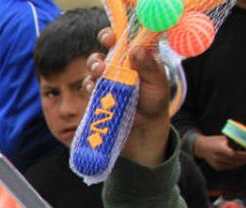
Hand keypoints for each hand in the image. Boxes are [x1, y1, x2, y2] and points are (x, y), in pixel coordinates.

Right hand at [87, 28, 170, 166]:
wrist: (145, 133)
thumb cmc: (154, 104)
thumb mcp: (157, 84)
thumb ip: (147, 66)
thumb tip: (135, 49)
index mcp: (134, 58)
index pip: (122, 40)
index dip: (112, 36)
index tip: (109, 39)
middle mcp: (118, 67)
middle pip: (102, 54)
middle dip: (98, 56)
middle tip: (100, 64)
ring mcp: (107, 82)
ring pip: (93, 69)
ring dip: (93, 69)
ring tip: (98, 75)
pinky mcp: (98, 97)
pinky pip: (89, 87)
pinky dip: (89, 86)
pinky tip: (94, 90)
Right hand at [193, 135, 245, 170]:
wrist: (201, 148)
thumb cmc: (214, 141)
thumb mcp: (224, 139)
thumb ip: (234, 142)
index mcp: (218, 149)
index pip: (233, 154)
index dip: (243, 154)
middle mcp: (217, 158)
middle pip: (235, 161)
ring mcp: (217, 164)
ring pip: (234, 165)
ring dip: (243, 163)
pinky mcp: (217, 168)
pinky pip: (230, 167)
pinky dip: (237, 165)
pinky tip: (243, 161)